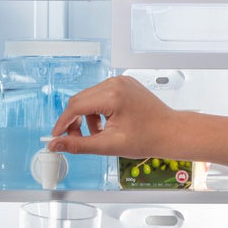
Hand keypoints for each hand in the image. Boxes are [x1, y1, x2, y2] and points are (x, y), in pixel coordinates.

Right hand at [47, 75, 178, 158]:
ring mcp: (121, 81)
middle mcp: (116, 83)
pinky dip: (99, 111)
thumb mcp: (108, 145)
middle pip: (80, 100)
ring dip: (87, 117)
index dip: (63, 123)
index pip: (75, 106)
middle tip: (76, 140)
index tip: (56, 136)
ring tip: (98, 135)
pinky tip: (107, 125)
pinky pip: (102, 95)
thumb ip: (78, 145)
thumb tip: (56, 145)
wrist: (171, 133)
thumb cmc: (148, 138)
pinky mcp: (125, 84)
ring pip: (90, 98)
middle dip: (74, 121)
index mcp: (112, 95)